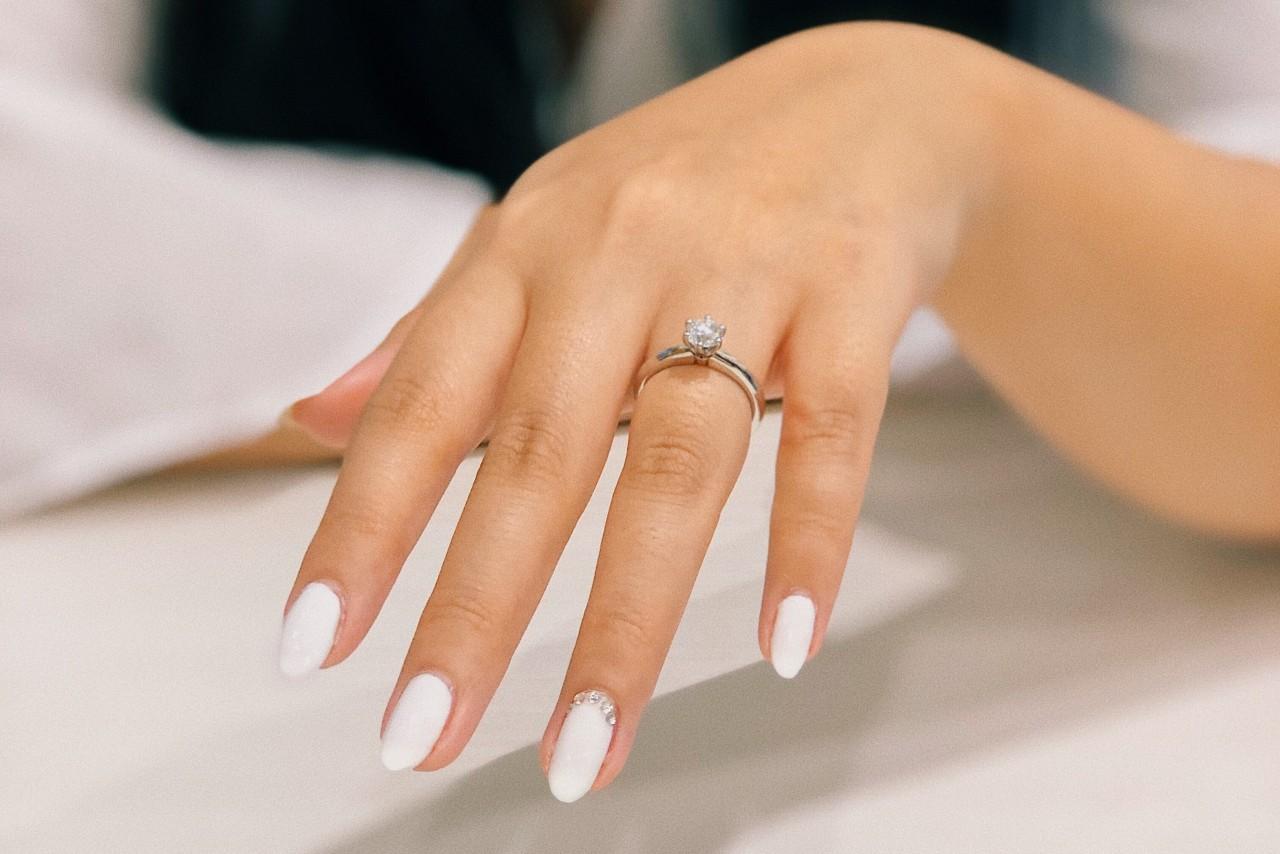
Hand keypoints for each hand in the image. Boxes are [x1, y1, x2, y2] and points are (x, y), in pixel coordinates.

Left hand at [280, 23, 1001, 799]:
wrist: (860, 101)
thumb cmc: (680, 185)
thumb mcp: (539, 237)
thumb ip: (431, 334)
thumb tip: (309, 419)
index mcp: (523, 248)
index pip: (421, 401)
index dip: (361, 526)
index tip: (313, 647)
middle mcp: (617, 255)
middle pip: (538, 452)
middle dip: (476, 609)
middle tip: (426, 733)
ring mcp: (742, 269)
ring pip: (676, 461)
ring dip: (628, 620)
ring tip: (587, 744)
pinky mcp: (852, 291)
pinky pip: (832, 431)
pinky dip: (809, 543)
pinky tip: (787, 643)